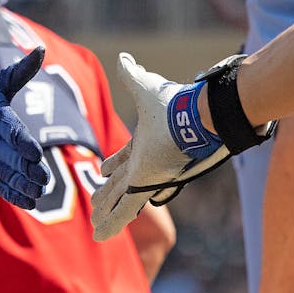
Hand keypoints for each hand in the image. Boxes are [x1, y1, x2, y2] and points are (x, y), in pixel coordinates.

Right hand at [91, 52, 230, 240]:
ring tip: (97, 226)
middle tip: (96, 202)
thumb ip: (132, 73)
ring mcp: (146, 175)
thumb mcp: (145, 87)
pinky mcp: (146, 185)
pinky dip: (112, 222)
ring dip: (108, 213)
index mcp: (144, 142)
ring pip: (121, 200)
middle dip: (108, 194)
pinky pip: (125, 208)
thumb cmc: (174, 102)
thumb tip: (122, 58)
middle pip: (121, 183)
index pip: (125, 158)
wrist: (197, 117)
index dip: (114, 164)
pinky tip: (101, 235)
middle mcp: (145, 161)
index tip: (103, 171)